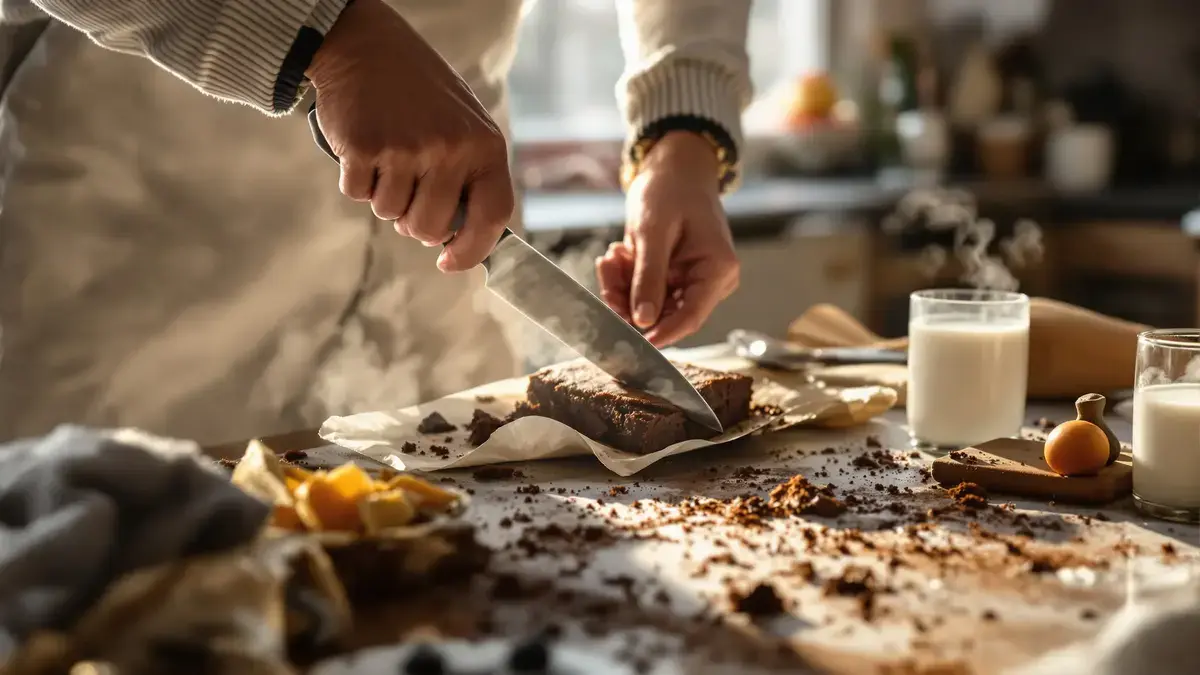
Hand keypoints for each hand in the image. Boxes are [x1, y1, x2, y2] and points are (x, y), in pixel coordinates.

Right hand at [306, 0, 513, 270]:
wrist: (366, 47)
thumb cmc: (419, 94)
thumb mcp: (463, 127)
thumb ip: (469, 177)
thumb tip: (459, 238)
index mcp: (484, 145)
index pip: (492, 216)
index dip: (473, 249)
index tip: (450, 263)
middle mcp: (450, 149)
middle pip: (431, 228)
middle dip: (414, 222)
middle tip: (408, 189)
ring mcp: (407, 149)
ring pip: (391, 215)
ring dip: (384, 196)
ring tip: (388, 154)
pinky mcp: (364, 148)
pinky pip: (358, 195)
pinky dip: (356, 180)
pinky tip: (364, 145)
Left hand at [595, 132, 739, 346]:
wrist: (673, 168)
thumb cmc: (670, 189)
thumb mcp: (653, 232)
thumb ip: (648, 278)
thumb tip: (643, 320)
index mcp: (717, 269)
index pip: (691, 316)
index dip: (660, 333)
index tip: (630, 340)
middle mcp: (711, 281)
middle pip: (666, 314)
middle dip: (630, 300)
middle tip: (607, 275)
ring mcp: (693, 281)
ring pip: (651, 305)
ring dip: (623, 287)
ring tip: (612, 258)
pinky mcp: (675, 278)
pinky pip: (646, 291)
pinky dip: (626, 278)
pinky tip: (617, 256)